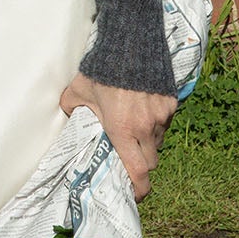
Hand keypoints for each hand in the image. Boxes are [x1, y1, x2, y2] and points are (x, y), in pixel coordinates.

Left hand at [58, 73, 176, 202]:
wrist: (130, 42)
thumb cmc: (101, 70)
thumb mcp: (78, 91)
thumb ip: (71, 108)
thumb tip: (67, 117)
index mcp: (122, 130)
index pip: (137, 172)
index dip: (138, 189)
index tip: (134, 195)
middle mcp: (145, 127)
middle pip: (151, 162)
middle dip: (142, 165)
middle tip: (130, 158)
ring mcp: (161, 115)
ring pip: (159, 142)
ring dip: (149, 144)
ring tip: (134, 130)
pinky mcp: (171, 102)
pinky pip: (166, 122)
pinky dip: (156, 123)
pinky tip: (144, 110)